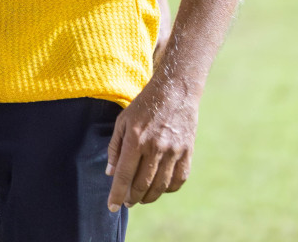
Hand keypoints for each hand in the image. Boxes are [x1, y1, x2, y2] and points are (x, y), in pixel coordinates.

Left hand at [105, 75, 200, 211]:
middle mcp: (155, 147)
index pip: (124, 175)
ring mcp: (174, 151)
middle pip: (142, 184)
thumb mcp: (122, 121)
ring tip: (141, 198)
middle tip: (127, 202)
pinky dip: (168, 189)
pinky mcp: (187, 152)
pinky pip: (179, 179)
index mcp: (136, 139)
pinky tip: (160, 188)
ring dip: (149, 197)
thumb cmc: (144, 105)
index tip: (111, 207)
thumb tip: (110, 173)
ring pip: (161, 186)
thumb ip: (115, 147)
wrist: (175, 91)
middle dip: (132, 198)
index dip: (117, 193)